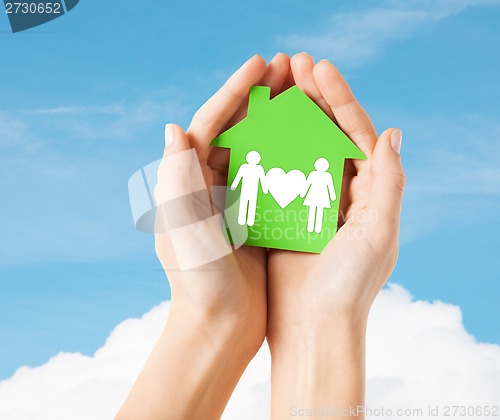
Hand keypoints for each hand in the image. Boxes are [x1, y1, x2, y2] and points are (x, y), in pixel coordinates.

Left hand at [117, 53, 291, 419]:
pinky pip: (274, 175)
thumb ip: (177, 179)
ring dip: (278, 119)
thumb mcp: (185, 228)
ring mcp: (233, 199)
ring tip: (304, 93)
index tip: (261, 64)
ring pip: (258, 147)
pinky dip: (290, 154)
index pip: (210, 123)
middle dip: (260, 96)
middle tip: (289, 68)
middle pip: (236, 128)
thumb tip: (174, 127)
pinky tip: (313, 139)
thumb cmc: (199, 281)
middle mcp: (207, 185)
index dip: (234, 90)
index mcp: (187, 182)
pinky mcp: (254, 217)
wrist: (219, 326)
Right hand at [266, 53, 404, 417]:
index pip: (355, 132)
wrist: (312, 329)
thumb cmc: (348, 287)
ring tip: (271, 86)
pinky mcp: (284, 215)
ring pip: (298, 148)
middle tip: (291, 64)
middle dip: (311, 97)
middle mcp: (342, 193)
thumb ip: (390, 183)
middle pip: (326, 133)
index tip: (317, 67)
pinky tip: (252, 128)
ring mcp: (310, 202)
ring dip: (287, 116)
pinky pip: (275, 174)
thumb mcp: (378, 233)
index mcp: (369, 192)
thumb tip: (392, 132)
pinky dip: (266, 149)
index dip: (339, 97)